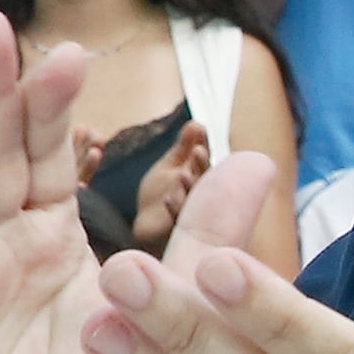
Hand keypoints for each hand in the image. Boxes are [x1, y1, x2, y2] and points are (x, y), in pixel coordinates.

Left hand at [125, 121, 210, 255]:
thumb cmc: (161, 194)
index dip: (203, 149)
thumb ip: (183, 147)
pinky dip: (175, 208)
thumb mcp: (170, 166)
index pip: (205, 162)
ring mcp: (193, 214)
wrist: (146, 225)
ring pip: (197, 201)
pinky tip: (168, 198)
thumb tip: (197, 123)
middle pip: (206, 181)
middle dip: (203, 166)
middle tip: (198, 152)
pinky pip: (180, 220)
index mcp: (201, 179)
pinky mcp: (179, 230)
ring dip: (192, 187)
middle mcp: (202, 197)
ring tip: (183, 174)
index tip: (199, 134)